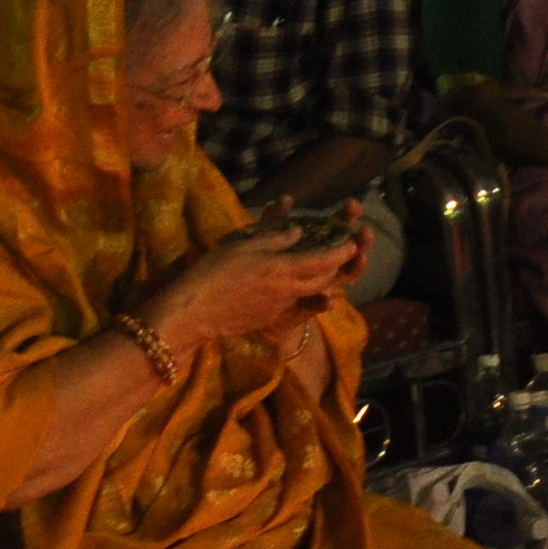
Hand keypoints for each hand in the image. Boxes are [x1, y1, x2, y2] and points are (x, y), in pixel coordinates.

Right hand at [146, 222, 354, 351]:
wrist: (194, 312)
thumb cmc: (214, 273)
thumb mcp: (243, 247)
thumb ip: (274, 238)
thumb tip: (299, 232)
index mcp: (284, 269)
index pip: (323, 260)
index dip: (341, 251)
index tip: (352, 244)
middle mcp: (289, 290)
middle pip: (323, 279)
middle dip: (336, 266)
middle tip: (341, 253)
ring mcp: (280, 306)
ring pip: (309, 291)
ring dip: (319, 278)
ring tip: (320, 265)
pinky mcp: (269, 316)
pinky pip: (292, 300)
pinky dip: (299, 289)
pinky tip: (289, 281)